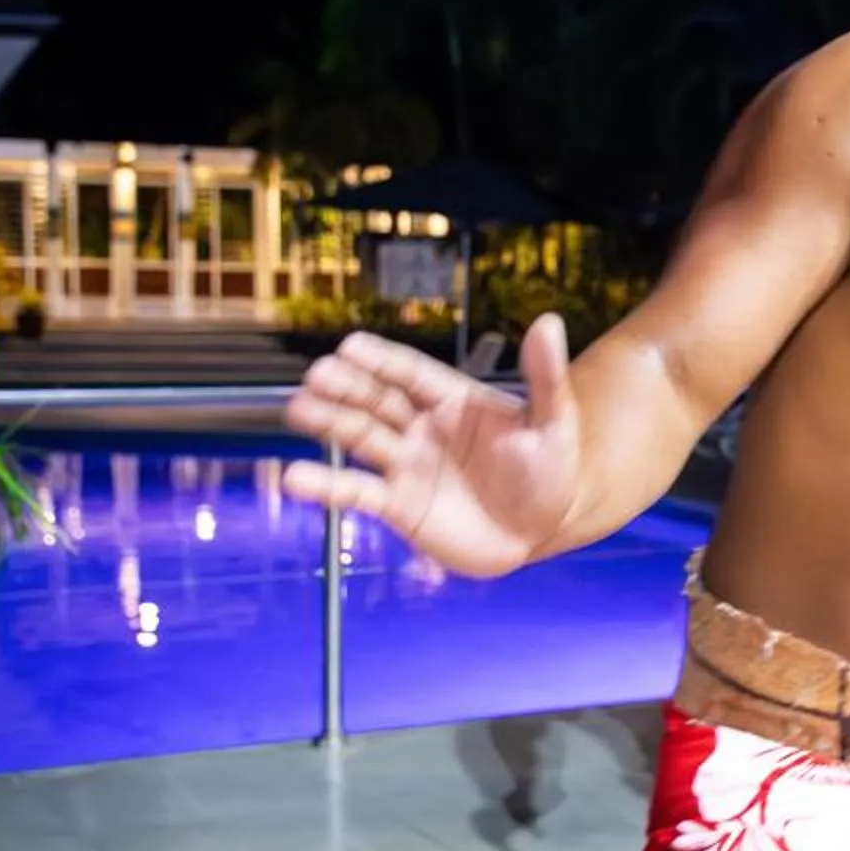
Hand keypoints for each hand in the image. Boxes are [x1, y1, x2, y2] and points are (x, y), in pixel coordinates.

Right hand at [284, 318, 582, 576]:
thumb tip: (550, 322)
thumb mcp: (554, 422)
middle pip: (378, 401)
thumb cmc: (550, 469)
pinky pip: (358, 494)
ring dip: (330, 424)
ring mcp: (407, 465)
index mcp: (454, 400)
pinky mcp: (398, 506)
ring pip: (361, 440)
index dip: (383, 360)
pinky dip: (327, 488)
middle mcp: (422, 427)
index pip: (412, 374)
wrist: (542, 528)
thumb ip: (545, 377)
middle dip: (348, 388)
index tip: (350, 346)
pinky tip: (295, 481)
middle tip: (317, 375)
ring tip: (297, 410)